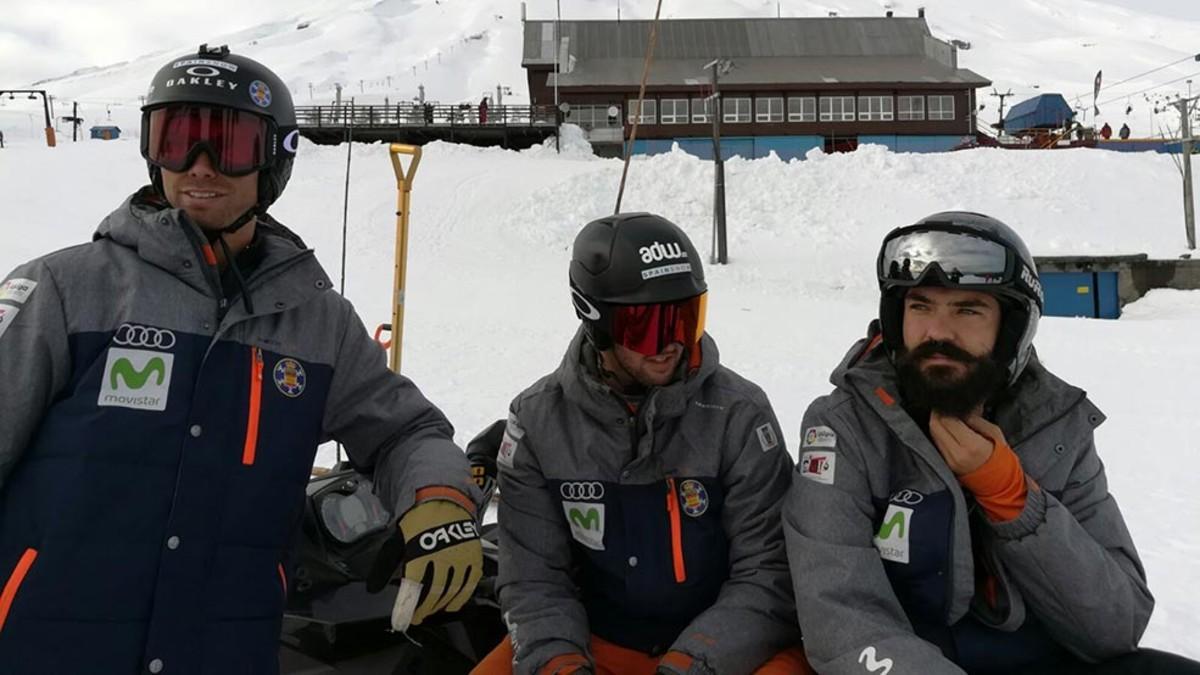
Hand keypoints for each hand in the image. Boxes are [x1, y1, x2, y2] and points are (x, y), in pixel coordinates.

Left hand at [366, 498, 482, 628]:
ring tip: (431, 611)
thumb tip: (372, 588)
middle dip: (423, 609)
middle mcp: (442, 556)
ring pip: (451, 590)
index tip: (401, 621)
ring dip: (440, 605)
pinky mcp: (474, 557)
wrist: (444, 501)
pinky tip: (452, 604)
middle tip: (416, 617)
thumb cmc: (418, 522)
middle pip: (433, 592)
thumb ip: (386, 565)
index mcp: (420, 551)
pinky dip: (461, 598)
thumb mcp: (398, 541)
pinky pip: (469, 584)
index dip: (406, 607)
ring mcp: (460, 557)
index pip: (412, 586)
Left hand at [929, 413, 1006, 475]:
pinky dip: (939, 432)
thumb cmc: (999, 455)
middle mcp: (956, 454)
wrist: (998, 480)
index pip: (948, 420)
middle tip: (944, 407)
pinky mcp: (945, 462)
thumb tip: (962, 408)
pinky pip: (936, 442)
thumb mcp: (994, 432)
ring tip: (946, 416)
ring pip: (933, 433)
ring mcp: (948, 460)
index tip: (948, 402)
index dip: (945, 408)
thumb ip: (975, 419)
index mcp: (971, 445)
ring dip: (937, 422)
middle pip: (936, 426)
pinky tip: (947, 428)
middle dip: (938, 413)